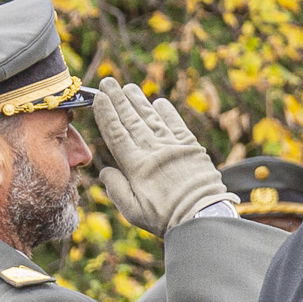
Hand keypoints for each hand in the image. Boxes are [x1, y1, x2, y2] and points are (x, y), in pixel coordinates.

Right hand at [91, 79, 227, 231]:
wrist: (204, 217)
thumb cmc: (166, 218)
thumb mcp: (132, 210)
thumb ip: (116, 188)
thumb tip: (105, 170)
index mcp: (136, 165)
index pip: (116, 132)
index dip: (106, 113)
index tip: (98, 97)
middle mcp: (154, 151)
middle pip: (132, 120)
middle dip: (119, 100)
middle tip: (109, 83)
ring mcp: (174, 147)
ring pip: (152, 119)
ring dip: (139, 102)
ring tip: (129, 88)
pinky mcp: (192, 148)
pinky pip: (177, 125)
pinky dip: (168, 112)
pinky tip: (160, 103)